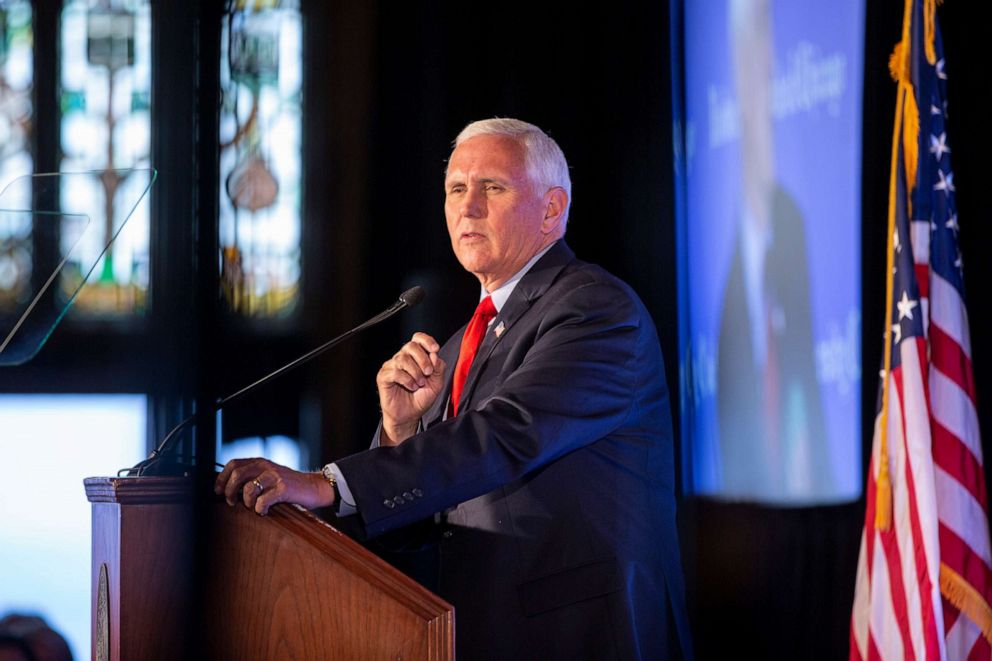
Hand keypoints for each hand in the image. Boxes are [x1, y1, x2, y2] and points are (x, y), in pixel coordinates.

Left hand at [213, 457, 333, 515]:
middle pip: (237, 474)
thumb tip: (226, 488)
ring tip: (253, 507)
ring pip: (248, 489)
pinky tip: (264, 511)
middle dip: (229, 491)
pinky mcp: (283, 488)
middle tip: (232, 502)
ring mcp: (275, 476)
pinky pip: (263, 501)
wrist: (313, 488)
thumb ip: (251, 477)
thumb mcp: (268, 476)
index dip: (221, 478)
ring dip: (246, 502)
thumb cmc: (287, 486)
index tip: (218, 491)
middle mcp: (266, 466)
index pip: (233, 464)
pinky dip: (260, 509)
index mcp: (260, 462)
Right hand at [376, 332, 446, 444]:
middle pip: (411, 346)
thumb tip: (435, 354)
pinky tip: (411, 387)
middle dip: (423, 359)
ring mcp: (392, 366)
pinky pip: (394, 372)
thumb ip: (438, 368)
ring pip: (402, 358)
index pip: (417, 338)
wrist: (409, 416)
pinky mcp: (384, 376)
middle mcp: (402, 358)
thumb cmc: (420, 399)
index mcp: (415, 357)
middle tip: (428, 373)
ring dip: (415, 372)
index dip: (426, 340)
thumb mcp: (436, 383)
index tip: (435, 349)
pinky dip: (406, 379)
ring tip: (419, 384)